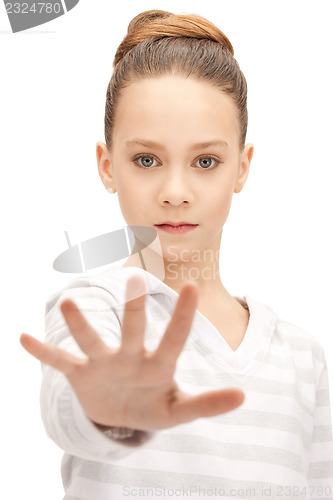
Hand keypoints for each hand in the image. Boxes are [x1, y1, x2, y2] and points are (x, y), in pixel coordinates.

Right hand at [20, 275, 244, 430]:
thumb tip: (243, 395)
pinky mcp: (81, 374)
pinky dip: (42, 352)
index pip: (174, 338)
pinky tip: (22, 338)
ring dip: (80, 324)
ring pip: (92, 340)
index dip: (183, 316)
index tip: (192, 286)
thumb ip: (207, 404)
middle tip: (135, 280)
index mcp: (158, 365)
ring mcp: (104, 363)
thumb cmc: (154, 406)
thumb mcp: (178, 411)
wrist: (122, 414)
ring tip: (68, 303)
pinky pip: (59, 362)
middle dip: (135, 309)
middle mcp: (130, 356)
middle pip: (134, 330)